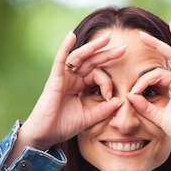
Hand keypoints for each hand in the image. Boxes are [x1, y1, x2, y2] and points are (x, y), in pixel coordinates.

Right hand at [19, 31, 125, 149]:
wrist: (45, 134)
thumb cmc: (63, 126)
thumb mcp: (89, 117)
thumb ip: (104, 110)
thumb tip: (120, 101)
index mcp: (80, 85)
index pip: (97, 75)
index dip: (107, 83)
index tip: (110, 96)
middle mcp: (72, 78)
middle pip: (91, 61)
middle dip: (107, 53)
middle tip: (124, 48)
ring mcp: (63, 77)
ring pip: (80, 56)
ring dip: (93, 46)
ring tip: (107, 38)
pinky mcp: (55, 79)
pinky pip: (60, 60)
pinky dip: (65, 47)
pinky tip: (71, 36)